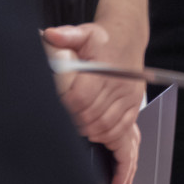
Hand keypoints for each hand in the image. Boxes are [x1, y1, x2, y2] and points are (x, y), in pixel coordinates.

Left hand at [43, 24, 143, 183]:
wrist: (128, 38)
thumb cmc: (104, 38)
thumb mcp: (84, 32)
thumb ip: (66, 35)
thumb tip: (50, 36)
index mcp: (105, 72)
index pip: (82, 99)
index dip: (67, 108)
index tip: (55, 110)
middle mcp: (119, 88)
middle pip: (92, 117)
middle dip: (75, 124)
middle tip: (61, 124)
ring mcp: (128, 100)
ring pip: (107, 128)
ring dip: (91, 133)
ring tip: (78, 132)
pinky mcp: (132, 108)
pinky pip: (125, 132)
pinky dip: (114, 144)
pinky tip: (105, 151)